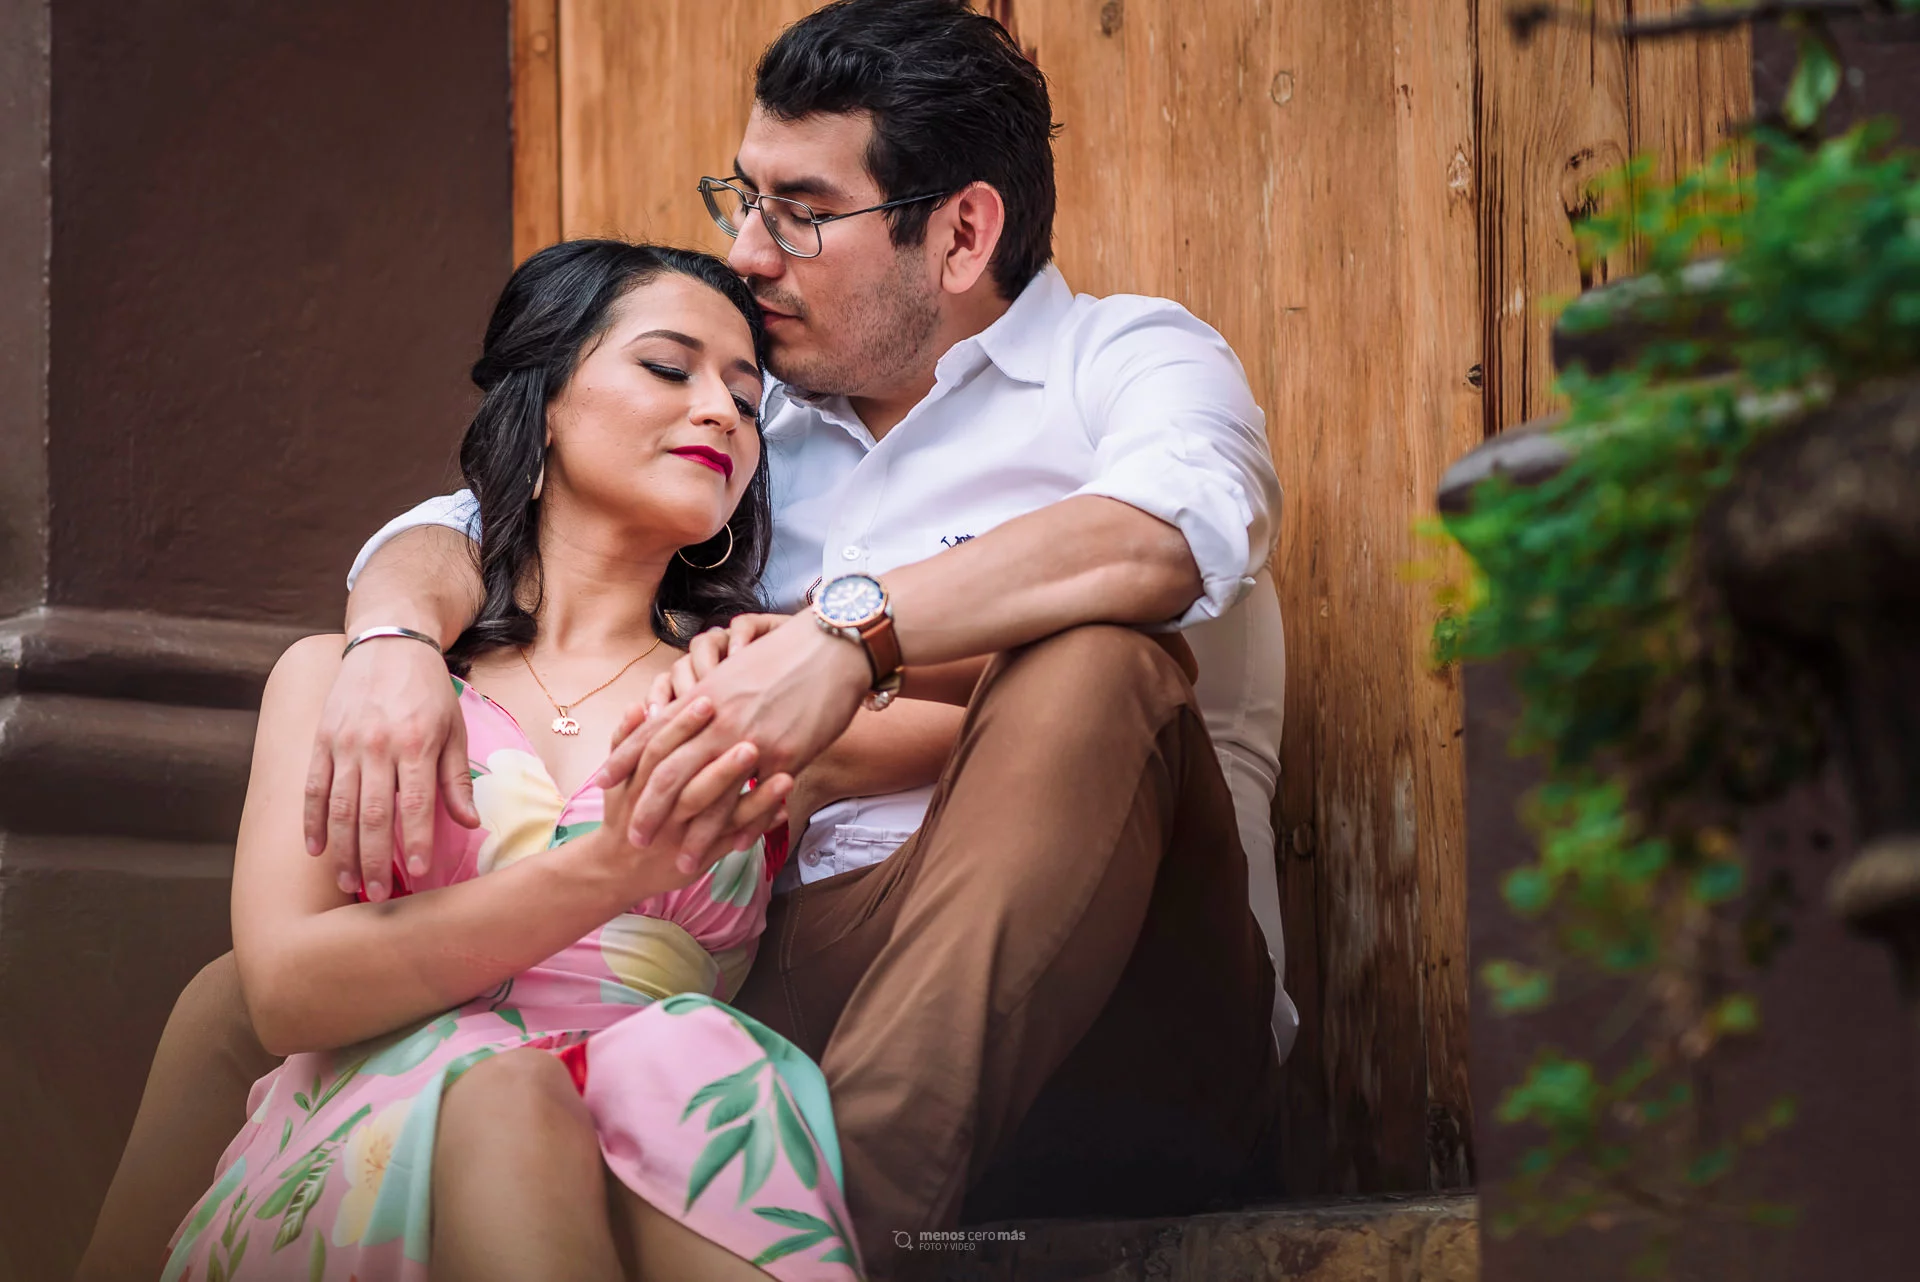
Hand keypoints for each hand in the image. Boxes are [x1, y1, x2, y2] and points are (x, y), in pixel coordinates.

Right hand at [303, 637, 478, 900]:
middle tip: (376, 894)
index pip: (416, 803)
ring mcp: (345, 743)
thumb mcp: (454, 728)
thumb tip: (471, 823)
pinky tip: (315, 849)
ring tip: (348, 882)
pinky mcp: (322, 740)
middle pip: (374, 813)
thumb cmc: (428, 690)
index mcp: (416, 743)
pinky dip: (311, 821)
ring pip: (339, 806)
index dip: (417, 841)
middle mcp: (378, 745)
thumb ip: (456, 779)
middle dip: (375, 858)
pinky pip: (313, 787)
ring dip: (343, 849)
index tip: (419, 872)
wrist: (388, 642)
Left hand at [596, 614, 868, 863]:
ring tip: (682, 862)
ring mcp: (750, 739)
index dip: (623, 761)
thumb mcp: (734, 670)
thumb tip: (681, 709)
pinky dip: (743, 828)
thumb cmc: (784, 654)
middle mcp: (717, 720)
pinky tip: (734, 848)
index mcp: (702, 696)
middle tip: (634, 839)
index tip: (601, 785)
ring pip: (711, 796)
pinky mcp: (785, 754)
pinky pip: (757, 799)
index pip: (651, 733)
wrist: (831, 646)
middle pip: (670, 772)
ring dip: (695, 835)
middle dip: (649, 811)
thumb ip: (706, 695)